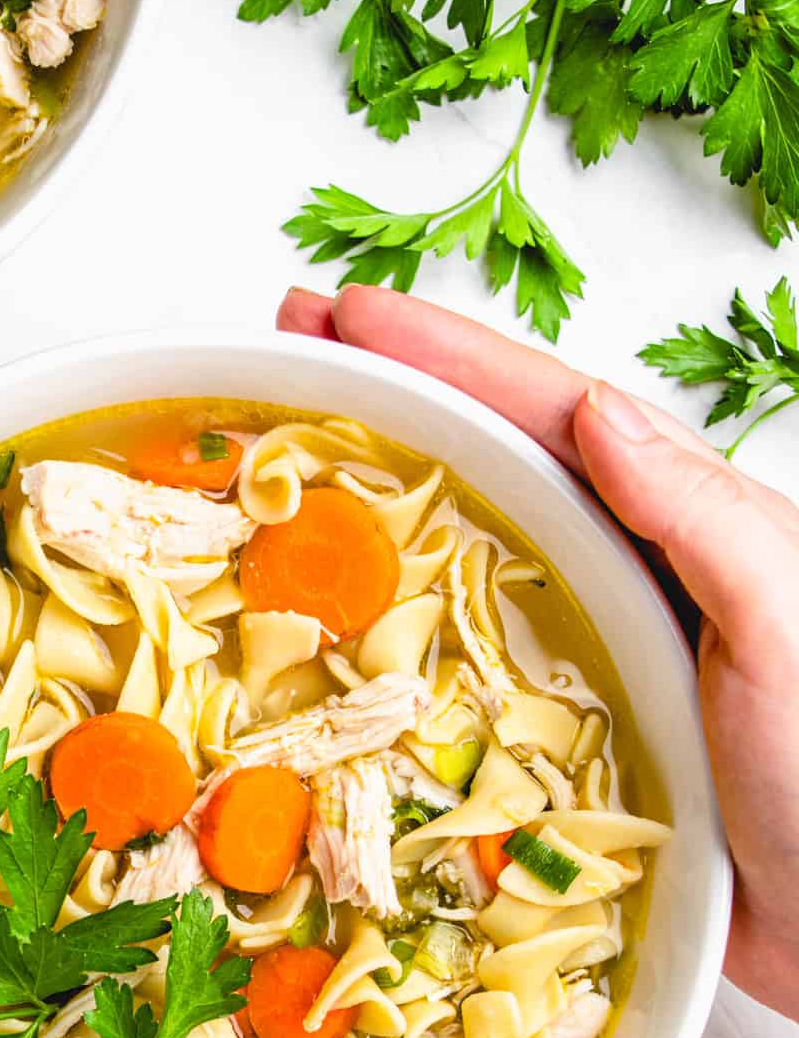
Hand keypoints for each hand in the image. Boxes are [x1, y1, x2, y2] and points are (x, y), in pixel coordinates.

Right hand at [279, 285, 798, 1024]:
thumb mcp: (782, 623)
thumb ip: (700, 518)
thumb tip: (593, 411)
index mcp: (675, 522)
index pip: (546, 412)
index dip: (444, 354)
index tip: (345, 310)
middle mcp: (620, 568)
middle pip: (487, 456)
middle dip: (389, 391)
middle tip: (290, 341)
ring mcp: (582, 644)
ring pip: (462, 542)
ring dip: (377, 488)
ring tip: (288, 447)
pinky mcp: (556, 728)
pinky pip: (456, 653)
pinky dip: (394, 613)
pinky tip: (336, 610)